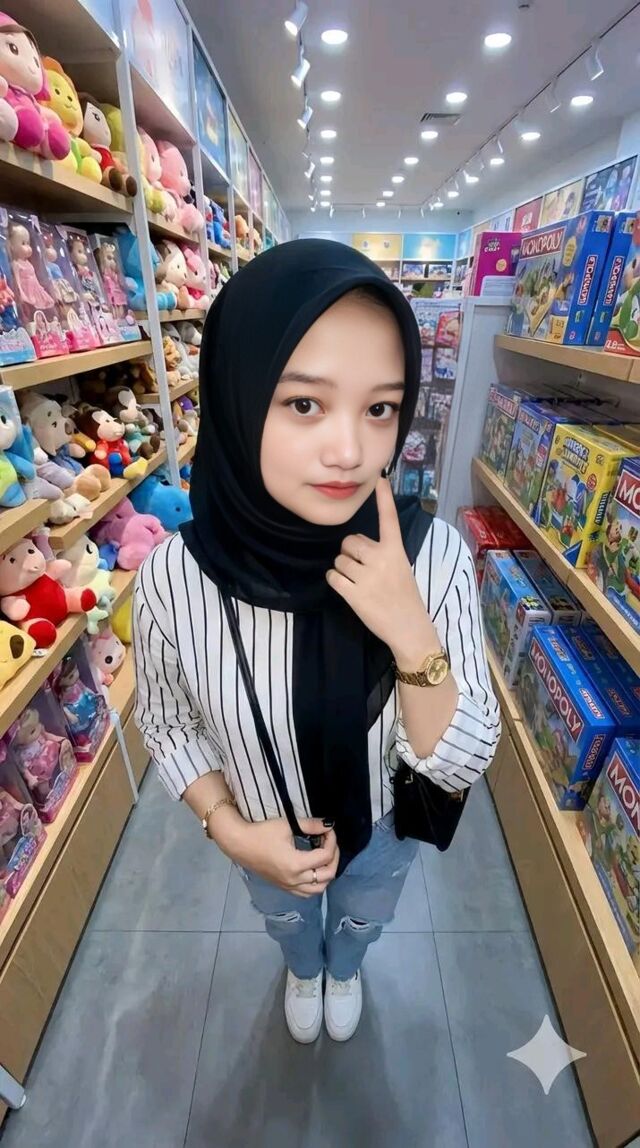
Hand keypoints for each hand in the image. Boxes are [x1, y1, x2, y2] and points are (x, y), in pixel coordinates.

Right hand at [228, 816, 339, 897]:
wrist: (240, 844)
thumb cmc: (262, 832)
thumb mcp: (287, 825)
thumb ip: (311, 825)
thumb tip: (329, 824)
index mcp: (296, 864)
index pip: (325, 856)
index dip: (332, 840)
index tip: (328, 830)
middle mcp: (295, 879)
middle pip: (327, 875)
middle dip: (334, 857)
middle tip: (330, 843)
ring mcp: (289, 886)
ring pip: (319, 889)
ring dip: (326, 873)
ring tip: (324, 857)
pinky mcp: (283, 887)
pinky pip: (306, 892)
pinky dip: (315, 883)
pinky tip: (313, 870)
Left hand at [326, 477, 435, 659]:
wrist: (409, 628)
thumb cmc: (405, 598)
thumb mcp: (401, 569)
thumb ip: (383, 554)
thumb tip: (356, 546)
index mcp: (396, 551)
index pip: (388, 519)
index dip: (383, 498)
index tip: (379, 478)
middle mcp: (381, 559)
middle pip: (349, 542)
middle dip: (350, 553)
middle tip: (362, 569)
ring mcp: (367, 576)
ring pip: (339, 560)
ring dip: (342, 569)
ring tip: (358, 582)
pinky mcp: (354, 593)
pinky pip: (332, 577)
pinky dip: (335, 581)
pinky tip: (346, 588)